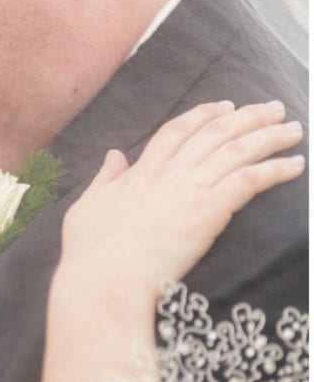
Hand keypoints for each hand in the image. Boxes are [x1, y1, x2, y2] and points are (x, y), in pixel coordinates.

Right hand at [56, 100, 303, 300]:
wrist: (106, 275)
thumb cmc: (91, 249)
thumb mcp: (88, 205)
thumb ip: (105, 177)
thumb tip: (114, 155)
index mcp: (142, 171)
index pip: (178, 130)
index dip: (203, 115)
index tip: (224, 106)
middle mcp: (169, 172)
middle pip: (215, 132)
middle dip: (247, 116)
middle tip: (273, 108)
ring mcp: (190, 188)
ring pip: (238, 150)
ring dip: (269, 136)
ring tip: (293, 130)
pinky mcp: (210, 209)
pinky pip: (250, 180)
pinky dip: (275, 169)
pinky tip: (295, 165)